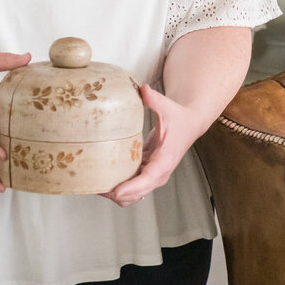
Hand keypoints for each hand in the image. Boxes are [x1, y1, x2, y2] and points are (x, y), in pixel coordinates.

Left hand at [102, 83, 212, 207]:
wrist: (189, 124)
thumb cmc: (178, 117)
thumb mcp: (167, 106)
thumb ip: (154, 99)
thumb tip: (142, 89)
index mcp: (165, 159)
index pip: (149, 178)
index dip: (132, 187)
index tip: (116, 191)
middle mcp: (160, 172)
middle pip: (138, 193)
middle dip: (117, 195)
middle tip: (95, 188)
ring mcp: (154, 175)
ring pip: (134, 195)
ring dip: (116, 195)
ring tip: (95, 186)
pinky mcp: (148, 173)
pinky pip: (133, 187)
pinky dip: (119, 188)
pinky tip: (104, 180)